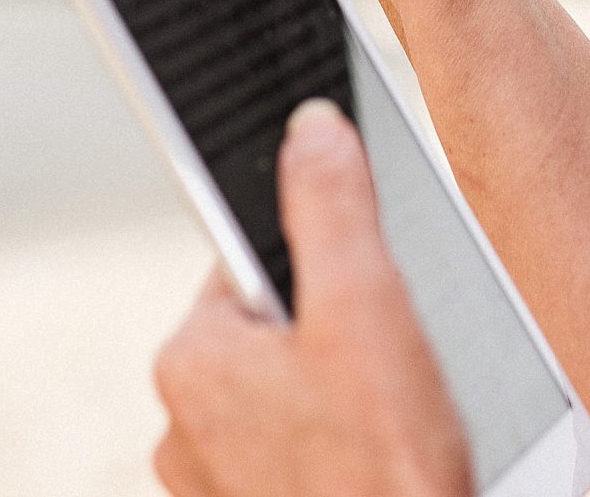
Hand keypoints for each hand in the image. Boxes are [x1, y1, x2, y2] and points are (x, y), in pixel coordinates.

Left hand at [151, 98, 471, 496]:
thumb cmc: (386, 471)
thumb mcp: (367, 309)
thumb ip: (331, 207)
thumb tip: (308, 128)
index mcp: (194, 359)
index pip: (252, 263)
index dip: (320, 258)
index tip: (365, 271)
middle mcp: (185, 425)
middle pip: (279, 330)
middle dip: (342, 334)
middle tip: (399, 361)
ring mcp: (215, 485)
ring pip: (293, 397)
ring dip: (349, 395)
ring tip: (404, 419)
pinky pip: (300, 455)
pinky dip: (343, 449)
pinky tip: (391, 461)